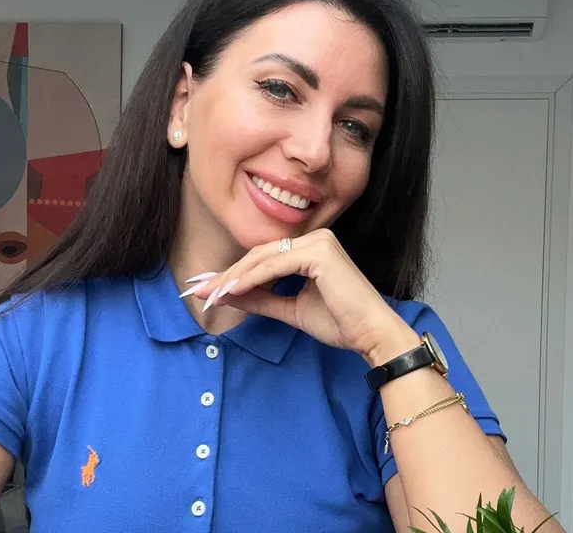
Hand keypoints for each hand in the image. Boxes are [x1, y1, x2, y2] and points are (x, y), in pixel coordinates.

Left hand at [185, 229, 418, 361]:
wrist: (372, 334)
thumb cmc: (340, 322)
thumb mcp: (291, 309)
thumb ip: (261, 299)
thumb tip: (228, 296)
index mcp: (310, 248)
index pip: (264, 258)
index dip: (235, 274)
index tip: (209, 289)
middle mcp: (314, 238)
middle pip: (259, 255)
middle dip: (228, 275)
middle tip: (200, 291)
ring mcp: (318, 242)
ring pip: (264, 258)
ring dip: (234, 277)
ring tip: (211, 294)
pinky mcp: (319, 252)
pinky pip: (276, 265)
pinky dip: (251, 279)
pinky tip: (232, 291)